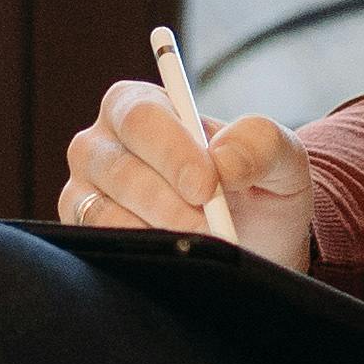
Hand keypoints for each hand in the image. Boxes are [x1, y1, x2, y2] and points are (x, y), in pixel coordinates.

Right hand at [61, 78, 314, 268]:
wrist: (255, 242)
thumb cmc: (257, 187)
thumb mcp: (279, 159)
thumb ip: (260, 144)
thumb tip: (223, 159)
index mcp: (139, 106)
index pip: (141, 118)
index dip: (172, 152)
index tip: (208, 187)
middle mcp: (101, 143)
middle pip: (119, 167)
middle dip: (169, 202)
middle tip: (213, 229)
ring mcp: (86, 190)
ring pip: (104, 210)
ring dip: (158, 231)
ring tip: (203, 245)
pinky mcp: (84, 232)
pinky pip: (98, 242)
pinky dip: (140, 252)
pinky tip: (174, 257)